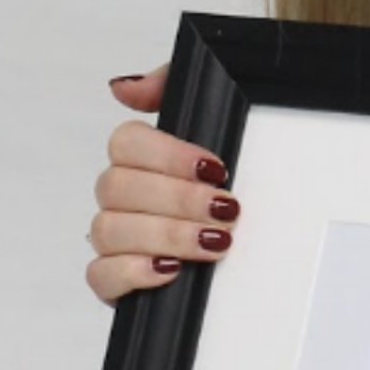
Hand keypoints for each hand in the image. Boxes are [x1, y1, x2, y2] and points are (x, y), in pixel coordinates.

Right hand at [86, 62, 238, 304]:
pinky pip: (99, 276)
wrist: (269, 250)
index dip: (168, 155)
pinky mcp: (116, 281)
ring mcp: (115, 239)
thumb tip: (122, 88)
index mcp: (141, 159)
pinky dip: (133, 273)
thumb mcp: (217, 122)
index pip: (124, 143)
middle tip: (225, 210)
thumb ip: (169, 90)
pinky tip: (172, 270)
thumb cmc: (232, 184)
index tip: (215, 169)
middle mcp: (121, 197)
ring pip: (108, 230)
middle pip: (117, 187)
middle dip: (178, 200)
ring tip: (215, 242)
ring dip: (166, 235)